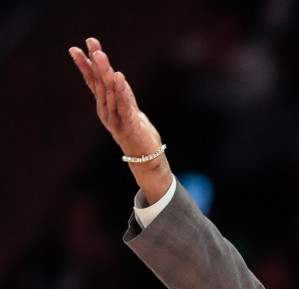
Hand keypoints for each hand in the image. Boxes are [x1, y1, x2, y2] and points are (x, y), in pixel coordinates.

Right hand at [69, 37, 170, 202]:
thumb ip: (120, 94)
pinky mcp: (130, 125)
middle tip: (91, 43)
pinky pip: (125, 105)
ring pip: (109, 92)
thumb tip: (113, 74)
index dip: (85, 65)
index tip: (75, 48)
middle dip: (95, 62)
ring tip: (101, 55)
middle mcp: (107, 110)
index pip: (93, 82)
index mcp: (104, 106)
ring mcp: (116, 118)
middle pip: (100, 83)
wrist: (146, 158)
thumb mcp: (127, 109)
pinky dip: (121, 91)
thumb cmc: (137, 133)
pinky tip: (119, 77)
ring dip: (105, 72)